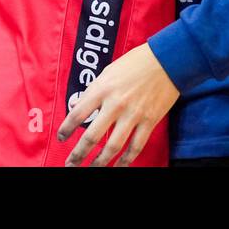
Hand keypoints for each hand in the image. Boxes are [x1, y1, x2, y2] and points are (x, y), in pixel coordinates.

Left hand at [56, 43, 178, 166]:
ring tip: (91, 168)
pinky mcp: (149, 121)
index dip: (66, 129)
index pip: (78, 114)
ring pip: (113, 146)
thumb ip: (92, 90)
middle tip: (70, 163)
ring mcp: (133, 114)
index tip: (61, 138)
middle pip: (92, 136)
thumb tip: (76, 106)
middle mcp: (115, 103)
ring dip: (99, 162)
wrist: (167, 59)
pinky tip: (118, 166)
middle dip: (78, 154)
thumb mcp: (109, 71)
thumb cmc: (136, 62)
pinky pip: (135, 146)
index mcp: (103, 88)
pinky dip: (126, 160)